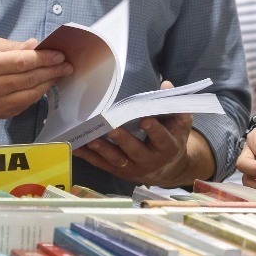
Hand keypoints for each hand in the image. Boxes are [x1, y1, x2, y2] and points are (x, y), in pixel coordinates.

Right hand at [0, 37, 72, 119]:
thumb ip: (13, 46)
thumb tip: (35, 45)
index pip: (22, 62)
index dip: (44, 58)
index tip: (59, 55)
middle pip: (30, 78)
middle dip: (52, 70)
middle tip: (67, 65)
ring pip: (31, 93)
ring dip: (49, 83)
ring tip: (60, 74)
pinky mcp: (2, 113)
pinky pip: (27, 103)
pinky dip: (38, 93)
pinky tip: (44, 84)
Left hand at [74, 81, 201, 186]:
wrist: (168, 168)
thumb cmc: (171, 138)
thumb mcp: (179, 123)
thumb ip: (175, 105)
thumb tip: (166, 84)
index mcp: (167, 147)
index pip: (162, 139)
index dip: (155, 130)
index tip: (145, 119)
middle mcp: (150, 160)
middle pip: (135, 151)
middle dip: (123, 141)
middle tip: (112, 129)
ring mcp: (132, 168)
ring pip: (116, 160)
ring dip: (102, 150)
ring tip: (90, 139)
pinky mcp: (117, 171)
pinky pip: (101, 164)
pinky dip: (87, 156)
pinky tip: (76, 147)